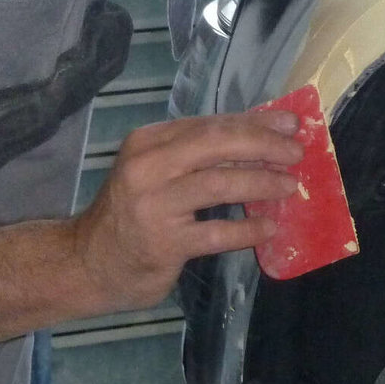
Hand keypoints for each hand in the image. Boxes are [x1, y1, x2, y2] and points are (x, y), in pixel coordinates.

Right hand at [72, 110, 302, 311]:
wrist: (88, 262)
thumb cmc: (131, 213)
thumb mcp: (154, 172)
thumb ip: (196, 155)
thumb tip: (258, 138)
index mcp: (148, 141)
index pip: (209, 124)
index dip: (254, 121)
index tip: (289, 123)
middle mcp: (148, 166)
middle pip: (215, 144)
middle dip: (263, 144)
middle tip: (296, 151)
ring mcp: (155, 205)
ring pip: (219, 184)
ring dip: (261, 182)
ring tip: (289, 186)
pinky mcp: (164, 243)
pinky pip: (216, 232)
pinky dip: (247, 229)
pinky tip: (268, 228)